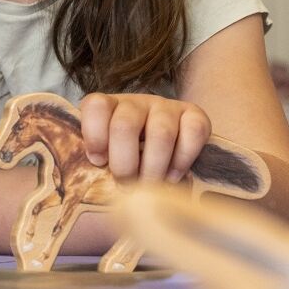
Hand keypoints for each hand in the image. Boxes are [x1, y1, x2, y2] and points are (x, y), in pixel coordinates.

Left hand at [78, 92, 209, 182]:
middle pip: (125, 126)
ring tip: (150, 186)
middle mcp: (136, 102)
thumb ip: (98, 161)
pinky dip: (182, 160)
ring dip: (154, 167)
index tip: (99, 162)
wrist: (171, 141)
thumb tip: (93, 186)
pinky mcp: (195, 114)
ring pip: (161, 134)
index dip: (95, 136)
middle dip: (124, 163)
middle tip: (126, 186)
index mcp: (108, 106)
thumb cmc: (129, 155)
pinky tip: (173, 176)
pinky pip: (193, 133)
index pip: (95, 106)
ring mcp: (166, 106)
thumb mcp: (107, 154)